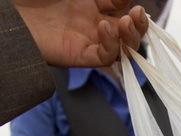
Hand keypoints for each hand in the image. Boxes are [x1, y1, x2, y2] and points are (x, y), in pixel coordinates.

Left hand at [15, 1, 147, 66]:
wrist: (7, 14)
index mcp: (91, 1)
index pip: (121, 4)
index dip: (130, 2)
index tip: (132, 0)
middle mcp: (93, 22)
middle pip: (129, 29)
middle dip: (139, 23)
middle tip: (139, 13)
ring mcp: (88, 39)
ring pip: (123, 46)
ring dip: (131, 35)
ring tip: (128, 22)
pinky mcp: (80, 55)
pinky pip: (105, 56)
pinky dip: (112, 45)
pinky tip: (105, 27)